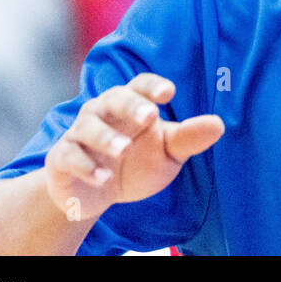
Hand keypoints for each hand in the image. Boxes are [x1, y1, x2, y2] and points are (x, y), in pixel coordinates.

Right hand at [43, 73, 223, 222]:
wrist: (97, 196)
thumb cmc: (137, 164)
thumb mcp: (167, 154)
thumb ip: (189, 138)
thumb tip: (219, 124)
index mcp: (132, 105)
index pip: (140, 85)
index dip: (152, 86)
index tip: (169, 93)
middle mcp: (103, 113)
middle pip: (113, 98)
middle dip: (131, 105)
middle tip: (149, 116)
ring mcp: (79, 135)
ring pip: (88, 127)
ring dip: (105, 137)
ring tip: (123, 149)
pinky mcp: (61, 160)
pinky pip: (68, 156)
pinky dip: (85, 167)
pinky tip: (103, 179)